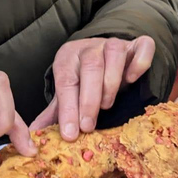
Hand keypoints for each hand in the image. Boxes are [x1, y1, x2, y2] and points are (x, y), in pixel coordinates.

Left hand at [30, 36, 154, 139]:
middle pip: (90, 67)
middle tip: (87, 127)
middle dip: (88, 100)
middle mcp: (91, 47)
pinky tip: (132, 79)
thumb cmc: (85, 79)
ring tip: (107, 106)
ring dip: (111, 82)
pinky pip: (143, 46)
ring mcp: (115, 43)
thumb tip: (34, 134)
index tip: (70, 134)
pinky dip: (140, 62)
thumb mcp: (68, 93)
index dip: (68, 108)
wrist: (107, 55)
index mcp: (68, 57)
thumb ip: (55, 112)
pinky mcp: (137, 44)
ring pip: (114, 54)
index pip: (66, 81)